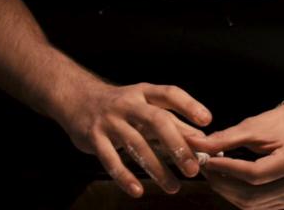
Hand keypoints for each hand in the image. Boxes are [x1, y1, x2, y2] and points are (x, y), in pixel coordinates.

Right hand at [51, 81, 212, 197]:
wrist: (76, 98)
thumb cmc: (121, 105)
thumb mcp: (145, 106)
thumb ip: (173, 121)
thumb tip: (203, 140)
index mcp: (144, 92)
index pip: (169, 94)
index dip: (189, 105)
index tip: (207, 121)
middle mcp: (128, 104)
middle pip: (157, 121)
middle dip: (177, 145)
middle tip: (193, 168)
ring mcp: (110, 120)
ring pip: (136, 144)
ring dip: (157, 168)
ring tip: (173, 187)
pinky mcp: (93, 137)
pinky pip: (110, 159)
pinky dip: (124, 176)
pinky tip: (138, 190)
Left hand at [196, 102, 283, 208]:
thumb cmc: (281, 124)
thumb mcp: (254, 127)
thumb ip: (224, 139)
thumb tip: (194, 145)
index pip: (255, 173)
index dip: (228, 169)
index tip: (207, 160)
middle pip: (251, 194)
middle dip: (222, 182)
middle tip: (205, 167)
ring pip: (251, 204)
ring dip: (227, 191)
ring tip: (214, 172)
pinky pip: (256, 206)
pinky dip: (238, 195)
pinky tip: (228, 180)